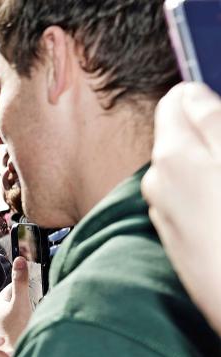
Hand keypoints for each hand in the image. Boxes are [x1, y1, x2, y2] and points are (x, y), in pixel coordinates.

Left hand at [0, 256, 32, 349]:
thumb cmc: (17, 333)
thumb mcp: (21, 302)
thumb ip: (21, 281)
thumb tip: (19, 260)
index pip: (13, 288)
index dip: (25, 287)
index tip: (35, 289)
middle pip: (14, 301)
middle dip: (26, 301)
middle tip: (36, 306)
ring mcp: (0, 327)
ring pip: (15, 314)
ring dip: (25, 314)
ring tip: (32, 319)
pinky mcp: (5, 338)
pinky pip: (16, 327)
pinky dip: (22, 326)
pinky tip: (27, 331)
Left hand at [143, 82, 220, 331]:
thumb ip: (213, 121)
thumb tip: (188, 95)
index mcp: (172, 156)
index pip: (178, 102)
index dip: (211, 103)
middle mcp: (158, 184)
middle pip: (186, 138)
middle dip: (217, 140)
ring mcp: (168, 216)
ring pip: (194, 173)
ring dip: (217, 173)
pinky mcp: (182, 244)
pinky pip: (199, 206)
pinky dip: (217, 204)